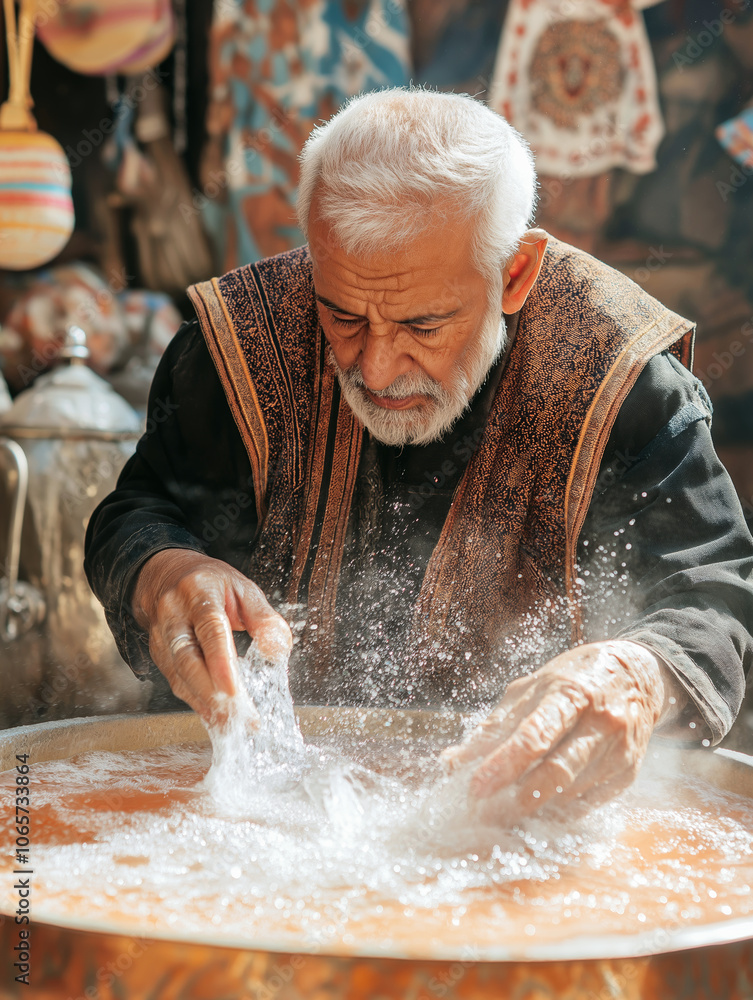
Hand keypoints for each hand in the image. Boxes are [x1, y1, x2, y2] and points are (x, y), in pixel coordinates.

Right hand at [132, 549, 291, 723]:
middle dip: (212, 693)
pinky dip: (197, 703)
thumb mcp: (243, 587)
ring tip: (232, 724)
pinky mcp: (158, 655)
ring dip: (205, 704)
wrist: (165, 576)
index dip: (220, 662)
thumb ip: (263, 617)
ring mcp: (161, 637)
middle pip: (188, 660)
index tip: (235, 691)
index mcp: (198, 592)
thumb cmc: (211, 583)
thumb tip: (277, 650)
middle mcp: (173, 615)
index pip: (209, 629)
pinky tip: (216, 718)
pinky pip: (176, 683)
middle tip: (238, 717)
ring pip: (179, 676)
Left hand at [441, 641, 681, 816]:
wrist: (639, 676)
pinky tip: (532, 813)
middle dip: (513, 801)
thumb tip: (452, 762)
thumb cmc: (574, 679)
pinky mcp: (627, 775)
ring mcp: (618, 752)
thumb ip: (495, 725)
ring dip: (531, 809)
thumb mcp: (532, 688)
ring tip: (497, 815)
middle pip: (555, 772)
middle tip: (480, 815)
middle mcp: (600, 723)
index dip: (503, 765)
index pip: (535, 735)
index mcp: (571, 693)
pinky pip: (586, 805)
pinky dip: (555, 812)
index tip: (474, 788)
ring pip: (568, 794)